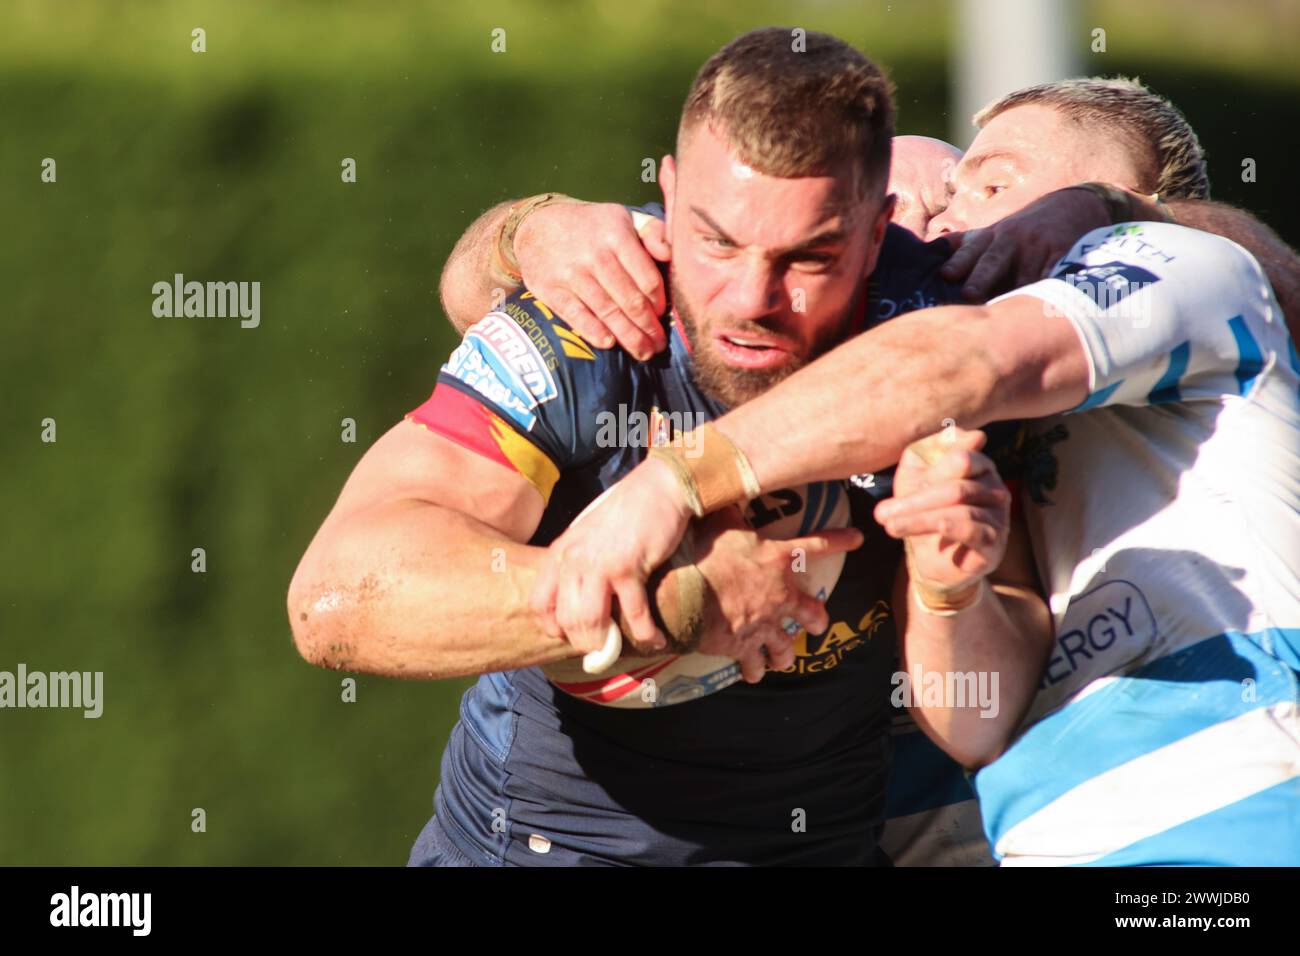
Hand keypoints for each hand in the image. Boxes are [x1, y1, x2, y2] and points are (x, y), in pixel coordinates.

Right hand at [514, 201, 670, 358]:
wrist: (536, 225)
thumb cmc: (590, 227)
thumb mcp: (622, 218)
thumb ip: (653, 232)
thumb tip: (671, 254)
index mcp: (617, 235)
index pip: (647, 279)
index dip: (659, 303)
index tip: (663, 317)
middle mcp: (595, 254)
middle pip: (630, 300)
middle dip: (648, 328)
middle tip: (659, 346)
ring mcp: (571, 273)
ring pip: (607, 311)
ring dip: (628, 337)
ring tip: (643, 353)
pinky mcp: (550, 289)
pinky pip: (576, 315)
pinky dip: (593, 331)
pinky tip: (609, 343)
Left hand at [532, 458, 692, 654]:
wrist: (658, 488)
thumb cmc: (626, 514)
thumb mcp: (588, 537)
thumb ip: (579, 566)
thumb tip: (582, 605)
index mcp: (559, 553)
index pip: (539, 604)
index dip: (554, 629)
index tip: (573, 636)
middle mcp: (573, 560)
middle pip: (565, 620)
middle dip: (586, 643)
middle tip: (604, 648)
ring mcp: (599, 564)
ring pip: (591, 622)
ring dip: (609, 644)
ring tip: (624, 647)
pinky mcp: (628, 567)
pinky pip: (633, 614)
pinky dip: (646, 634)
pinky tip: (656, 639)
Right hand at [690, 507, 863, 683]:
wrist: (687, 596)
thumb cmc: (706, 557)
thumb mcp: (722, 525)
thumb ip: (731, 513)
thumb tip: (727, 493)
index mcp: (778, 561)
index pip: (817, 545)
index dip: (840, 540)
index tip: (858, 538)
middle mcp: (780, 596)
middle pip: (811, 613)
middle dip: (816, 620)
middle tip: (817, 624)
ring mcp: (765, 625)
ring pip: (786, 647)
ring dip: (785, 654)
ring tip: (783, 658)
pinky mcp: (745, 646)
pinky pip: (755, 664)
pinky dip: (754, 669)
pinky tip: (753, 672)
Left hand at [873, 427, 1010, 590]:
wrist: (934, 558)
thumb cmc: (924, 509)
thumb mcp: (917, 476)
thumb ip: (931, 450)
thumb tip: (974, 436)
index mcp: (978, 466)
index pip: (962, 458)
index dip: (930, 471)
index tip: (903, 483)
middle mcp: (994, 488)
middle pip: (956, 488)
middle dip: (915, 501)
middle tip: (881, 513)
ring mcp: (997, 516)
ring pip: (960, 510)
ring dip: (920, 519)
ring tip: (891, 527)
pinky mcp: (993, 544)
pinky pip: (975, 531)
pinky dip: (954, 528)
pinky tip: (937, 530)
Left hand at [939, 187, 1111, 301]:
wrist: (1069, 208)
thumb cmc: (1019, 232)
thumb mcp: (990, 232)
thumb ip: (961, 246)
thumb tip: (924, 250)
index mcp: (990, 238)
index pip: (970, 251)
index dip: (958, 262)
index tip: (946, 274)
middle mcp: (1011, 241)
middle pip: (993, 261)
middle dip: (981, 278)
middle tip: (969, 294)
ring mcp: (1037, 247)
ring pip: (1024, 275)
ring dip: (1015, 292)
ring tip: (1004, 315)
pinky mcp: (1063, 254)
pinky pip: (1055, 275)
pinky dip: (1051, 288)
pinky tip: (1046, 305)